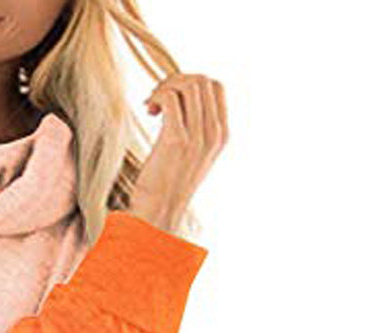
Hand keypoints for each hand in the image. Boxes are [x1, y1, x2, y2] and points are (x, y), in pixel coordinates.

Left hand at [128, 72, 227, 230]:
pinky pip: (170, 98)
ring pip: (188, 84)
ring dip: (165, 87)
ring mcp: (197, 137)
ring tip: (151, 105)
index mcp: (221, 135)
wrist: (158, 214)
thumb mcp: (190, 156)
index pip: (216, 87)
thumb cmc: (167, 185)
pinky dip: (157, 96)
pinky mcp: (176, 140)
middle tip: (157, 99)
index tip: (172, 99)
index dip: (191, 83)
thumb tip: (179, 100)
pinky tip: (148, 110)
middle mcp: (214, 134)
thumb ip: (195, 129)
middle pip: (202, 80)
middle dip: (176, 81)